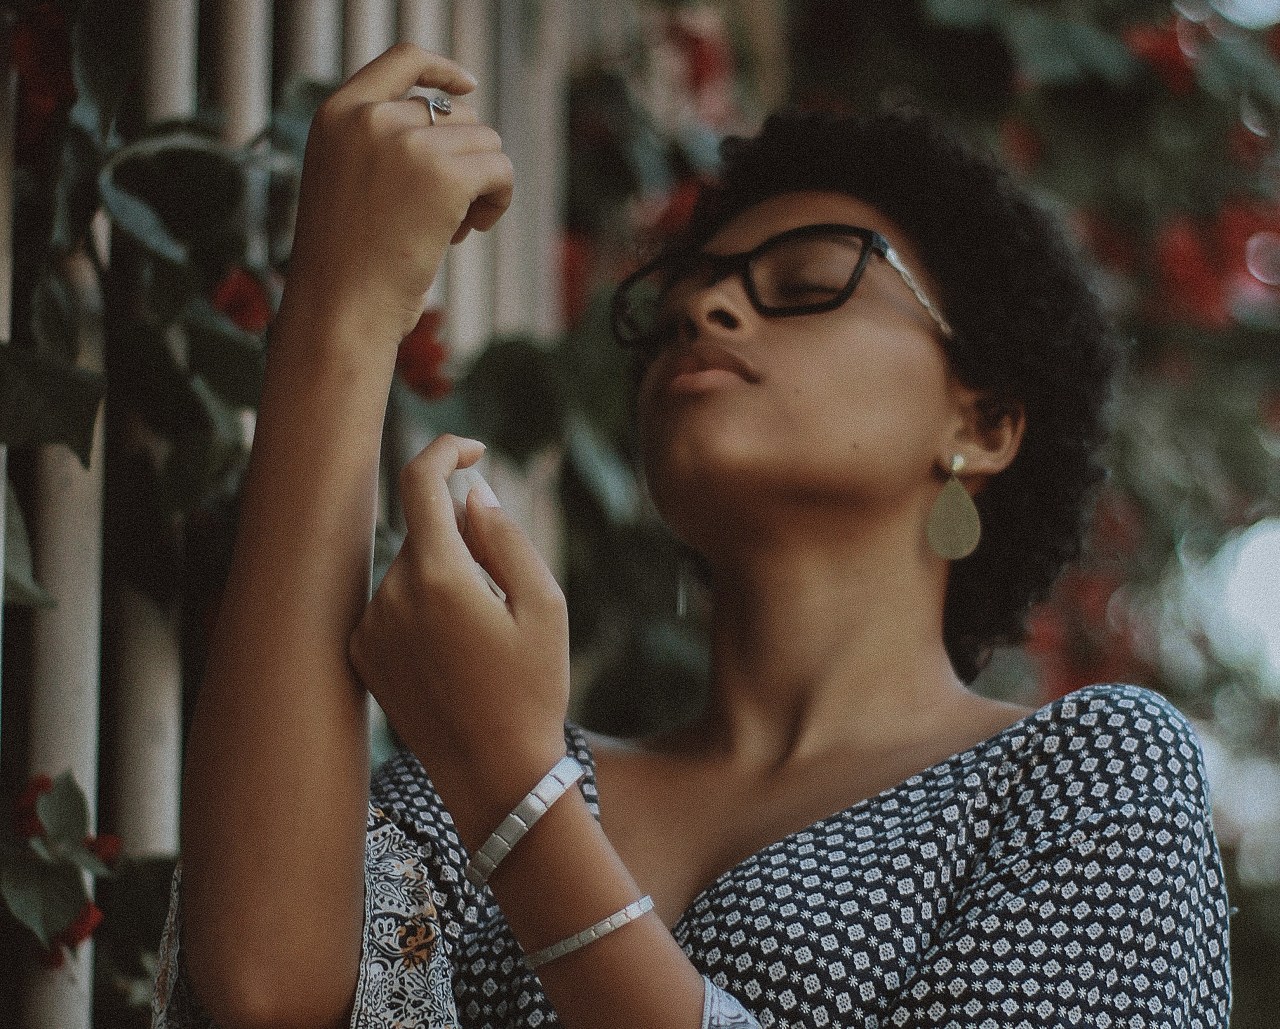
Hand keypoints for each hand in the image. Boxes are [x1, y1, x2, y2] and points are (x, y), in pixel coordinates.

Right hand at [281, 44, 513, 348]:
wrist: (340, 307)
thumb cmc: (347, 263)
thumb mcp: (347, 184)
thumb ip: (384, 146)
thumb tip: (461, 126)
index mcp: (337, 115)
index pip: (401, 60)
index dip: (442, 70)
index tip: (469, 88)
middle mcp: (370, 118)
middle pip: (456, 115)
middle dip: (463, 161)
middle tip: (449, 216)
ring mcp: (407, 143)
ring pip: (485, 142)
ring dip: (482, 185)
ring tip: (455, 228)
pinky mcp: (444, 175)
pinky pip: (500, 168)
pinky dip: (498, 199)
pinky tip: (473, 231)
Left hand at [348, 435, 570, 845]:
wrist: (494, 777)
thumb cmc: (532, 690)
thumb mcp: (545, 606)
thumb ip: (505, 537)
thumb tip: (472, 494)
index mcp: (437, 575)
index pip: (420, 480)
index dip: (446, 451)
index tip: (474, 451)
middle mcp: (389, 595)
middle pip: (423, 532)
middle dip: (463, 543)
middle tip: (506, 599)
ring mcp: (369, 627)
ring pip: (408, 571)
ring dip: (444, 581)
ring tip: (480, 644)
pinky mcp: (360, 655)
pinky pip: (391, 605)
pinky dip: (421, 611)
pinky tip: (453, 660)